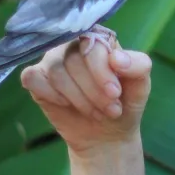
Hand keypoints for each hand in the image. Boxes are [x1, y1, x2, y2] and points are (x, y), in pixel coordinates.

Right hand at [21, 37, 151, 156]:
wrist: (106, 134)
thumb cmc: (124, 103)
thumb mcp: (141, 86)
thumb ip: (139, 66)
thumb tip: (116, 58)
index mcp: (99, 39)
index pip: (92, 44)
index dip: (101, 70)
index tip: (115, 93)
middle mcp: (73, 44)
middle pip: (73, 59)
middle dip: (93, 90)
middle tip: (110, 109)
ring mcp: (52, 60)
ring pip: (56, 71)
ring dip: (78, 97)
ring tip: (96, 112)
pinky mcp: (36, 78)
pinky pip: (32, 77)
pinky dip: (51, 94)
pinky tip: (66, 105)